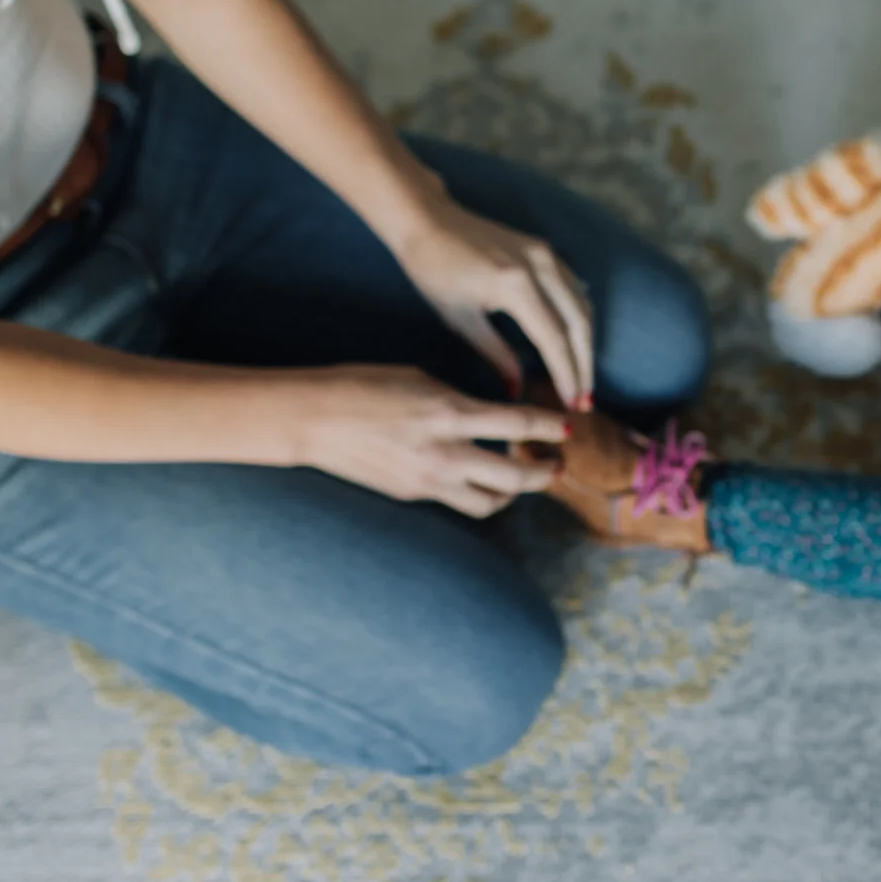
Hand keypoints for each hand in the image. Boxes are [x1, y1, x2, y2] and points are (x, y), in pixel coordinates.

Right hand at [287, 364, 571, 517]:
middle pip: (514, 477)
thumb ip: (461, 401)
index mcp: (450, 412)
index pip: (517, 424)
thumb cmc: (364, 385)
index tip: (567, 427)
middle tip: (557, 466)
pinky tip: (478, 479)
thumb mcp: (421, 379)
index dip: (549, 427)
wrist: (313, 418)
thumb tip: (491, 416)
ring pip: (490, 502)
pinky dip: (476, 492)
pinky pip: (457, 500)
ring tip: (521, 480)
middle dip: (543, 474)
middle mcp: (445, 452)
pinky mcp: (412, 495)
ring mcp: (428, 480)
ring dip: (513, 493)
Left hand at [390, 195, 596, 410]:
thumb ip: (496, 355)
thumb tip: (517, 391)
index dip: (566, 375)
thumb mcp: (460, 319)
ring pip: (582, 306)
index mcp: (516, 285)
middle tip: (584, 400)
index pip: (554, 339)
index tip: (572, 404)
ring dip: (586, 344)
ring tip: (581, 378)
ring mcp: (546, 254)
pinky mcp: (544, 249)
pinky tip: (575, 342)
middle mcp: (540, 266)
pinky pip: (573, 289)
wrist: (427, 220)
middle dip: (584, 365)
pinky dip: (579, 319)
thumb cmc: (434, 270)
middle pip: (578, 324)